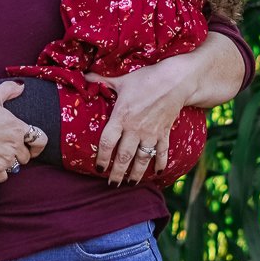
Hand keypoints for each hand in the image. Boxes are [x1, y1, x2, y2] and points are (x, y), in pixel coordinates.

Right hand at [0, 81, 47, 182]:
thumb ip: (9, 89)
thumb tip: (22, 86)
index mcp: (18, 128)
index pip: (41, 141)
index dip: (38, 145)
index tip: (33, 146)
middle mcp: (15, 146)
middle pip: (27, 156)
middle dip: (20, 154)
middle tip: (8, 149)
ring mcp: (5, 159)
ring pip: (16, 167)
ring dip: (10, 163)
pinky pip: (3, 177)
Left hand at [86, 60, 190, 184]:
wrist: (175, 80)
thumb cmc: (146, 79)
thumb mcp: (121, 80)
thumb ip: (102, 80)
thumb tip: (83, 75)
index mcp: (121, 117)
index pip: (107, 143)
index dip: (102, 157)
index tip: (98, 169)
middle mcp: (135, 129)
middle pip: (124, 156)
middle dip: (117, 172)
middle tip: (111, 184)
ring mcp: (151, 133)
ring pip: (142, 159)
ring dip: (136, 173)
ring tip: (131, 184)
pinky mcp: (165, 133)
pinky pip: (162, 153)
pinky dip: (160, 164)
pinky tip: (157, 174)